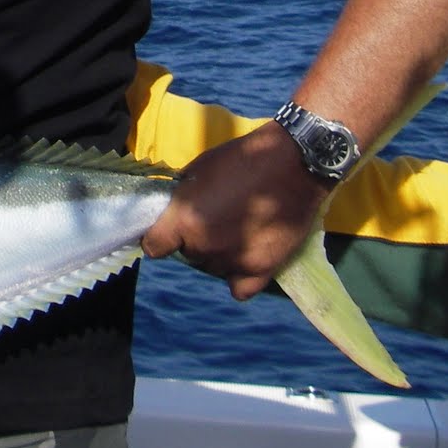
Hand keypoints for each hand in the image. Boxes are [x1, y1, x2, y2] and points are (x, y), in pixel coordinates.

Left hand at [141, 123, 329, 300]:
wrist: (294, 163)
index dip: (159, 236)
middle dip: (194, 239)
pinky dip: (239, 276)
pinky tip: (244, 256)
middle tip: (214, 218)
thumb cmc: (242, 159)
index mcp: (184, 220)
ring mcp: (233, 261)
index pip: (154, 246)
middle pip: (187, 254)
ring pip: (212, 268)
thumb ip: (183, 199)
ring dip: (217, 254)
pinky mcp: (261, 270)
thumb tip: (173, 214)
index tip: (167, 230)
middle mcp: (204, 247)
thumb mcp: (199, 170)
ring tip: (236, 229)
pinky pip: (239, 289)